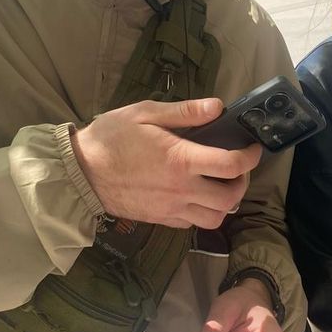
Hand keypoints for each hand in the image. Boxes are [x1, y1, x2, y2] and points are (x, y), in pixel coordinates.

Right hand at [71, 98, 261, 228]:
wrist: (79, 172)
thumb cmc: (110, 137)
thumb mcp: (145, 113)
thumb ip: (184, 112)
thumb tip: (217, 107)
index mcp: (180, 160)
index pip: (231, 166)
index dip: (250, 157)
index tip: (252, 148)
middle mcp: (181, 190)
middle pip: (230, 199)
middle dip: (241, 182)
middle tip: (236, 167)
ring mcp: (171, 209)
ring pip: (215, 218)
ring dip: (225, 202)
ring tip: (218, 183)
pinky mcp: (161, 220)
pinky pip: (193, 224)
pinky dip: (202, 212)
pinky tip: (195, 193)